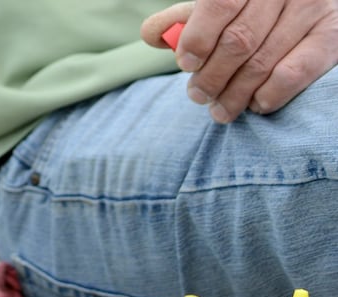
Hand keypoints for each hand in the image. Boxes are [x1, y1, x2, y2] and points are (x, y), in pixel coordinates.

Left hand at [141, 0, 337, 122]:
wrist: (301, 2)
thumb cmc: (248, 9)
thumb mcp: (215, 7)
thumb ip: (183, 20)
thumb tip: (152, 35)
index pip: (219, 5)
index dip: (198, 39)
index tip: (186, 65)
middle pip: (238, 41)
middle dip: (212, 77)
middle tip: (198, 96)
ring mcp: (311, 9)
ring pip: (262, 62)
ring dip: (234, 95)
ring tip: (219, 111)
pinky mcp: (332, 35)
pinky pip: (294, 73)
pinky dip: (269, 95)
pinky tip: (255, 105)